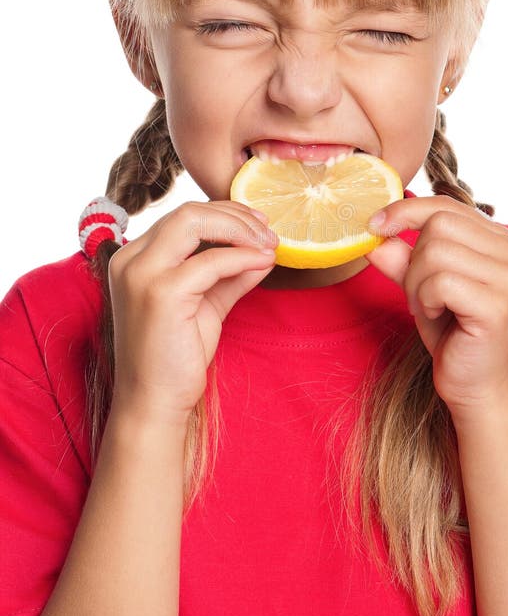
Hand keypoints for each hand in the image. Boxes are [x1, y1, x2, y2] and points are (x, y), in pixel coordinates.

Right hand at [107, 201, 277, 425]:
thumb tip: (264, 249)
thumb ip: (231, 274)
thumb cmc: (176, 357)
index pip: (183, 217)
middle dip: (235, 215)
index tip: (259, 226)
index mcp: (134, 258)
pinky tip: (263, 263)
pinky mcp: (160, 294)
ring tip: (269, 244)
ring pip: (194, 221)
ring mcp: (141, 275)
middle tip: (269, 233)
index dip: (225, 214)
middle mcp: (130, 260)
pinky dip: (242, 257)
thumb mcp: (208, 304)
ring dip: (240, 229)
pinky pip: (211, 261)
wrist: (155, 403)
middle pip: (188, 211)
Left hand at [366, 197, 507, 416]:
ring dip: (417, 284)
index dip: (405, 210)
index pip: (445, 204)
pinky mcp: (497, 305)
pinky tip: (437, 316)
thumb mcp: (420, 285)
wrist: (476, 384)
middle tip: (419, 294)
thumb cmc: (452, 332)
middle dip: (413, 260)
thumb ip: (401, 257)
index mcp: (499, 239)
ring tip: (429, 307)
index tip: (374, 226)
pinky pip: (440, 282)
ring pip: (435, 251)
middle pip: (438, 224)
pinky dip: (425, 300)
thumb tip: (372, 234)